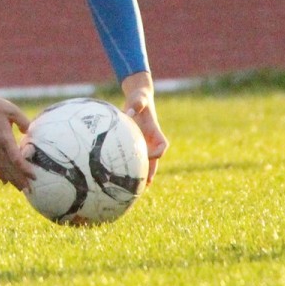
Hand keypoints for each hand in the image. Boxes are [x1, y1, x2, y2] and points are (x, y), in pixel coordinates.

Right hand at [0, 84, 35, 190]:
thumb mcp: (12, 110)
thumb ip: (23, 121)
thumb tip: (30, 132)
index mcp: (3, 137)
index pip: (15, 158)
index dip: (24, 168)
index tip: (34, 175)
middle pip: (10, 168)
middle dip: (20, 179)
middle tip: (31, 190)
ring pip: (2, 168)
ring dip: (12, 180)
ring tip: (21, 190)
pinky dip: (0, 174)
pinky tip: (5, 182)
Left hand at [120, 71, 167, 185]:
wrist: (139, 96)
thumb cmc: (140, 98)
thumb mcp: (139, 99)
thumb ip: (135, 105)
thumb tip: (128, 113)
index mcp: (155, 131)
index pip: (162, 147)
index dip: (157, 153)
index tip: (148, 156)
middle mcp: (152, 139)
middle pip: (155, 160)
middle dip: (151, 172)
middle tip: (145, 185)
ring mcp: (145, 141)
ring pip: (147, 161)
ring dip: (143, 173)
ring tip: (135, 189)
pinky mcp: (137, 141)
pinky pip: (136, 155)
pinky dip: (132, 164)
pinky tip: (121, 175)